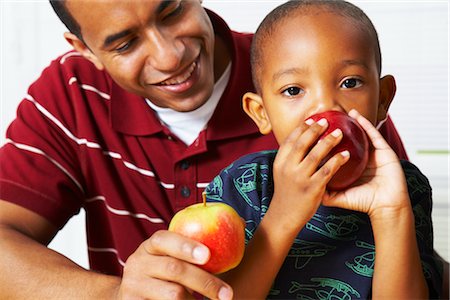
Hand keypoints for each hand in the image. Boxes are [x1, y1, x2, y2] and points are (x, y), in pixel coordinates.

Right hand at [116, 230, 232, 299]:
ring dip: (194, 299)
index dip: (186, 246)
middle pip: (174, 270)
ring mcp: (134, 286)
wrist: (133, 294)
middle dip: (204, 281)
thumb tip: (242, 223)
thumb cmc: (166, 269)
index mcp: (151, 245)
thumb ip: (202, 241)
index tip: (208, 255)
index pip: (164, 239)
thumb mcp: (175, 253)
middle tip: (227, 294)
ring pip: (172, 294)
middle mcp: (138, 263)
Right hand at [269, 118, 349, 231]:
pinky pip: (327, 171)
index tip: (311, 119)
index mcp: (280, 162)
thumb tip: (301, 141)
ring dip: (328, 141)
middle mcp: (288, 168)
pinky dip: (337, 160)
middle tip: (326, 121)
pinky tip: (346, 155)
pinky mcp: (312, 188)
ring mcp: (299, 178)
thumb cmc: (287, 193)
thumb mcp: (281, 173)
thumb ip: (290, 158)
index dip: (301, 128)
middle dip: (314, 129)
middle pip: (302, 143)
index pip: (290, 140)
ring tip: (339, 133)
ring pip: (315, 154)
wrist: (284, 216)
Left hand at [323, 109, 410, 218]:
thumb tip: (306, 188)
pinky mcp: (384, 150)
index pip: (336, 151)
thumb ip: (325, 193)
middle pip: (347, 140)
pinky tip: (356, 116)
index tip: (313, 134)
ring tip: (339, 112)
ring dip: (351, 122)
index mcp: (351, 166)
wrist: (386, 207)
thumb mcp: (340, 197)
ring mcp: (373, 153)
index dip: (325, 142)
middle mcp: (361, 157)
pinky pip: (373, 134)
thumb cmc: (364, 202)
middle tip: (324, 120)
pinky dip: (365, 124)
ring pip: (360, 134)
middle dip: (336, 129)